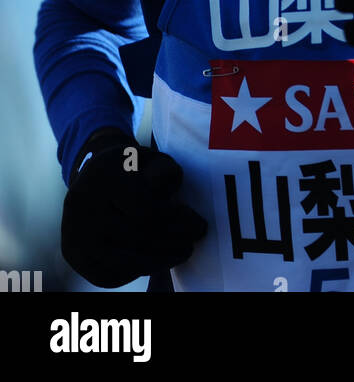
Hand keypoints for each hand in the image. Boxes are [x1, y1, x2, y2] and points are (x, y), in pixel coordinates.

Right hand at [61, 136, 207, 286]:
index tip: (198, 222)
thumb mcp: (148, 159)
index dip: (177, 219)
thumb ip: (162, 170)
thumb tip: (167, 191)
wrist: (91, 179)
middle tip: (196, 238)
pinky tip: (157, 260)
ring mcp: (73, 234)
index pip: (145, 210)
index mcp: (102, 176)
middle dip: (174, 240)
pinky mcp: (74, 256)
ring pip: (124, 261)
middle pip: (137, 236)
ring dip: (161, 261)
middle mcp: (80, 206)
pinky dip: (138, 271)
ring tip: (183, 252)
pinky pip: (109, 275)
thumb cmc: (129, 169)